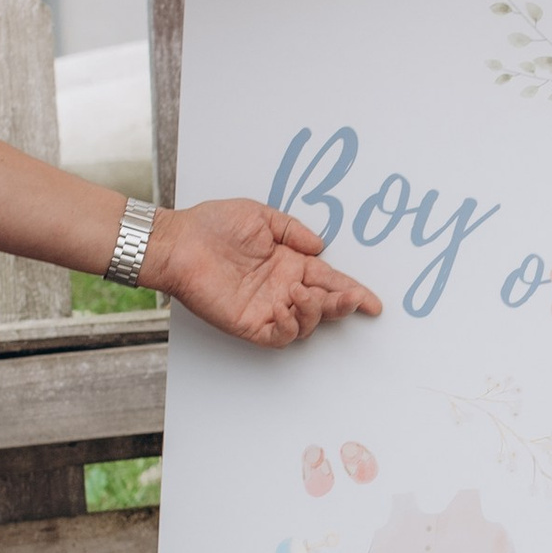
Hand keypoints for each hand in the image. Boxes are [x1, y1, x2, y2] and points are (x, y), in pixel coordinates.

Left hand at [150, 201, 383, 349]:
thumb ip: (293, 230)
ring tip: (299, 290)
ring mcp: (266, 307)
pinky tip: (285, 307)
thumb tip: (320, 246)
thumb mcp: (261, 216)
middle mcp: (281, 288)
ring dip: (313, 311)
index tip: (373, 300)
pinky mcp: (248, 322)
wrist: (178, 241)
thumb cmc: (212, 225)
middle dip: (343, 305)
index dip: (352, 291)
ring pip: (306, 324)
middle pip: (324, 306)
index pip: (328, 280)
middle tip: (353, 300)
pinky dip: (288, 326)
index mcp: (289, 263)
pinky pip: (277, 336)